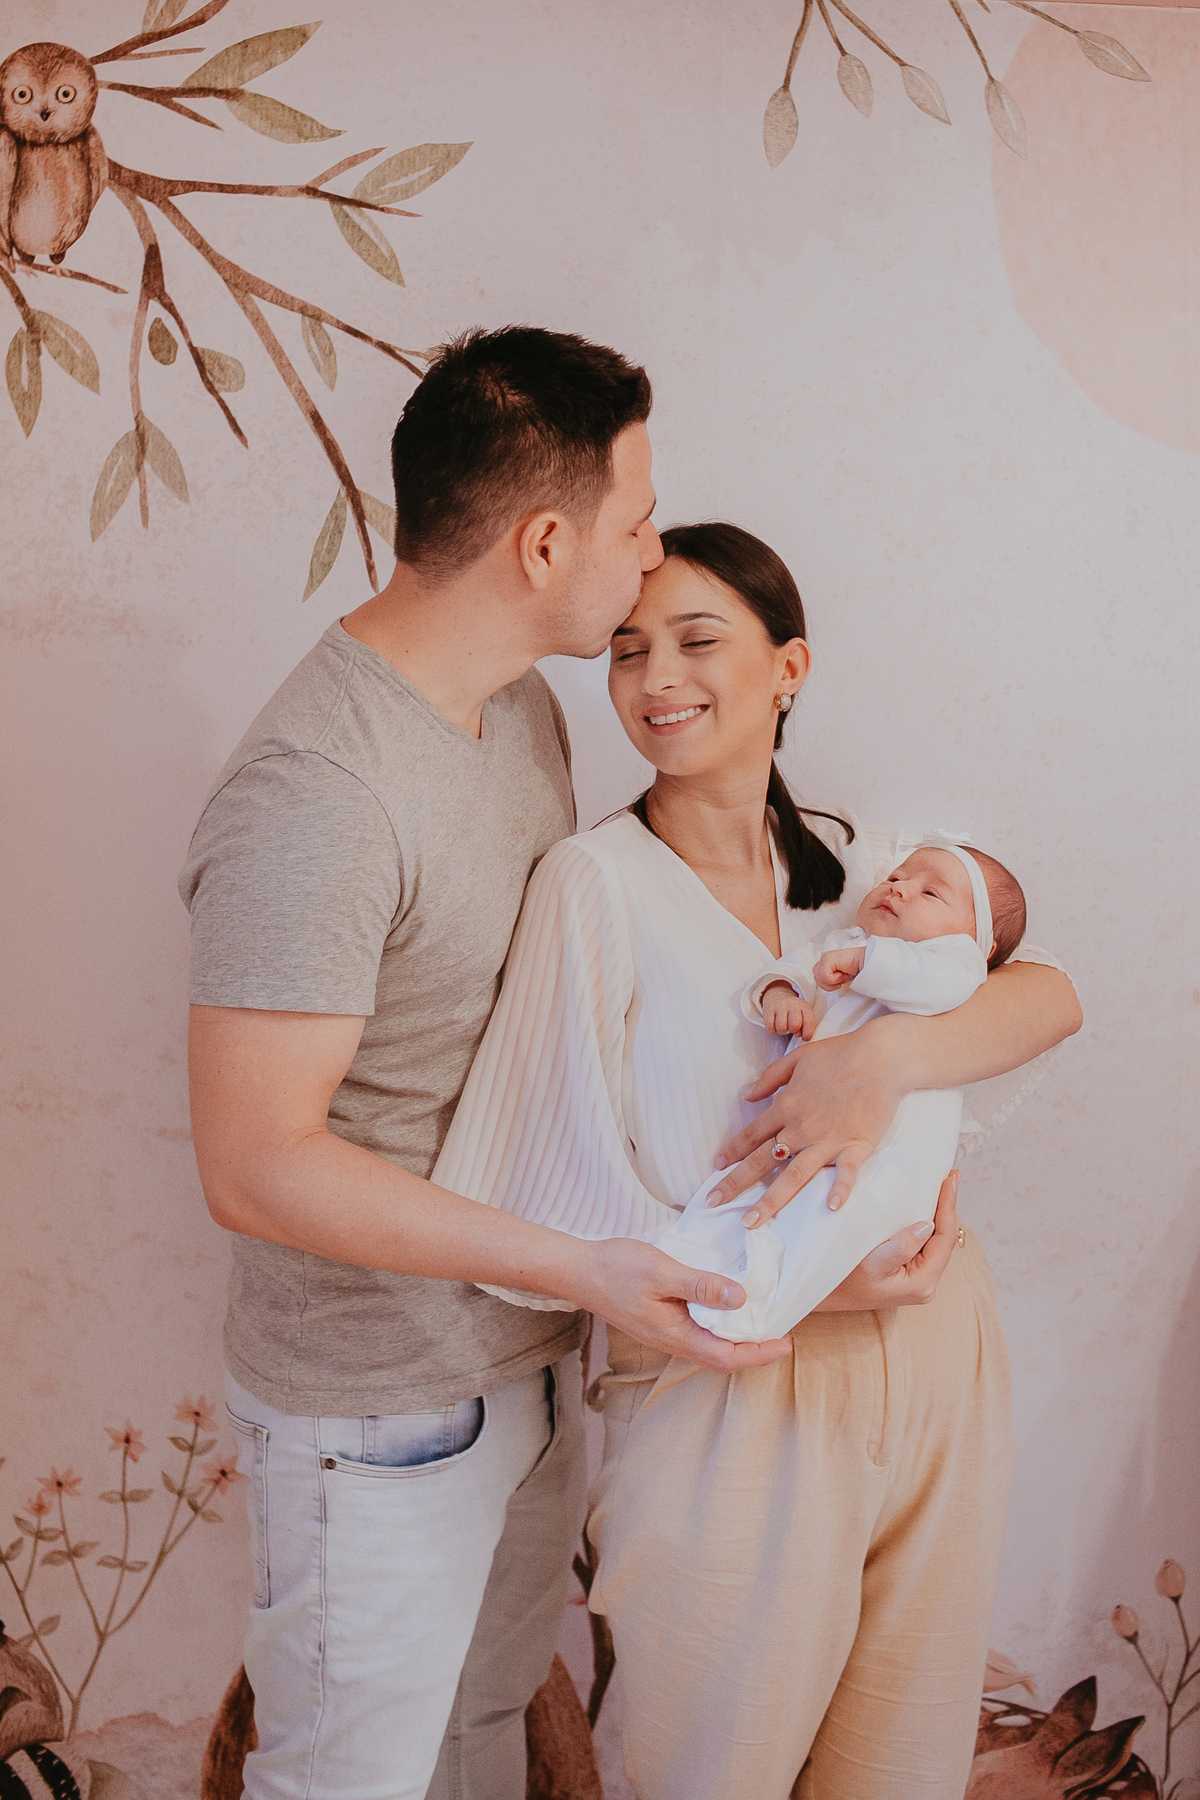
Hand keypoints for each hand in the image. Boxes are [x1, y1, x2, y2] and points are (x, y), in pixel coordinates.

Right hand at [577, 1238, 792, 1371]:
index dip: (760, 1353)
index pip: (727, 1357)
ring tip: (762, 1318)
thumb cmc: (617, 1269)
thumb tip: (741, 1298)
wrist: (578, 1270)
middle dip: (755, 1350)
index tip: (786, 1341)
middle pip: (722, 1357)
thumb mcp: (662, 1271)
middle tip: (782, 1330)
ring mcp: (666, 1332)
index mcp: (676, 1335)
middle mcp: (673, 1340)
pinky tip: (727, 1305)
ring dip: (738, 1338)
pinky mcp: (661, 1321)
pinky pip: (698, 1331)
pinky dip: (720, 1324)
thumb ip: (701, 1286)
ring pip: (711, 1345)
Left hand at [707, 1012, 910, 1224]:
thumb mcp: (797, 1058)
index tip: (716, 1167)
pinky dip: (840, 1190)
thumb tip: (746, 1094)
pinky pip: (846, 1173)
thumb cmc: (839, 1054)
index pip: (752, 1134)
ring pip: (793, 1176)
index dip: (733, 1151)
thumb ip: (770, 1078)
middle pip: (763, 1160)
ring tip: (751, 1222)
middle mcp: (801, 1128)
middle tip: (713, 1202)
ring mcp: (827, 1140)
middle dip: (735, 1183)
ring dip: (770, 1201)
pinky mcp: (856, 1145)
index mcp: (786, 1106)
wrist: (881, 1057)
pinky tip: (831, 1208)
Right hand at [761, 981, 816, 1039]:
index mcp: (805, 1006)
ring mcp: (780, 1005)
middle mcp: (793, 1004)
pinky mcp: (769, 1008)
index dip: (807, 1034)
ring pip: (781, 1027)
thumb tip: (799, 1035)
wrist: (778, 996)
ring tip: (783, 1026)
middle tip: (790, 1027)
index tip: (804, 1038)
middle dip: (792, 1030)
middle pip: (795, 1025)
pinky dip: (772, 1030)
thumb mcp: (803, 1016)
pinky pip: (770, 1026)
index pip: (809, 1022)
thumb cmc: (793, 1011)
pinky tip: (774, 1025)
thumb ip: (805, 1026)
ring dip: (782, 1031)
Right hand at [814, 1171, 959, 1309]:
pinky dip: (928, 1221)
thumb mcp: (871, 1262)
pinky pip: (926, 1243)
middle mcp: (926, 1283)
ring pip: (936, 1240)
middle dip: (948, 1206)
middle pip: (944, 1238)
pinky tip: (927, 1204)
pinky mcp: (910, 1273)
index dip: (948, 1207)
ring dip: (939, 1212)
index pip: (944, 1239)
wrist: (826, 1294)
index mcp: (922, 1282)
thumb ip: (901, 1246)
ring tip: (944, 1185)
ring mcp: (919, 1279)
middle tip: (951, 1175)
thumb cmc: (844, 1280)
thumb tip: (928, 1225)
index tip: (949, 1179)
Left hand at [815, 946, 864, 991]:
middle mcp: (823, 959)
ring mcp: (824, 958)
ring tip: (842, 975)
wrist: (865, 961)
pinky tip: (842, 973)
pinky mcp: (827, 959)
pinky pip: (825, 976)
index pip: (817, 977)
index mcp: (825, 963)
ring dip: (832, 981)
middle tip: (841, 979)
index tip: (840, 981)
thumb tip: (823, 984)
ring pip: (819, 978)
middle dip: (828, 984)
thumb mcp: (839, 978)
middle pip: (816, 978)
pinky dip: (834, 979)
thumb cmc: (855, 969)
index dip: (828, 983)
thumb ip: (828, 980)